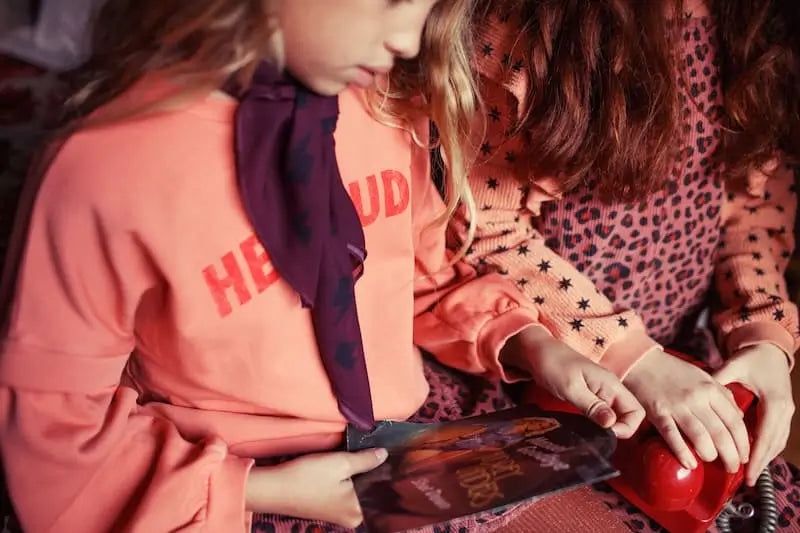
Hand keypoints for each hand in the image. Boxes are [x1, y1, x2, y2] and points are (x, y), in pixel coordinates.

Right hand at [245, 448, 387, 527]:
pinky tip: (346, 469)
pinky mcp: (328, 509)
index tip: (392, 456)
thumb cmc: (307, 477)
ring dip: (358, 476)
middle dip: (372, 473)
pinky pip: (346, 493)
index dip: (386, 472)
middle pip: (370, 491)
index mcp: (359, 512)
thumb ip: (366, 459)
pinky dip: (347, 481)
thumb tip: (384, 455)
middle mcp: (352, 518)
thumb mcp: (340, 463)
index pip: (382, 491)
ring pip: (358, 491)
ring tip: (362, 457)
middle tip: (377, 452)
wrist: (273, 488)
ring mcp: (339, 515)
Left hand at [503, 326, 644, 437]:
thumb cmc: (553, 365)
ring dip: (605, 427)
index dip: (627, 427)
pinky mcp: (588, 395)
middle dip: (617, 429)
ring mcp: (599, 391)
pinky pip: (600, 412)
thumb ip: (593, 406)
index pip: (636, 411)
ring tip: (587, 431)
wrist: (536, 352)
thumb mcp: (572, 388)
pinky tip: (582, 425)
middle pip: (627, 415)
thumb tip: (612, 425)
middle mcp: (610, 388)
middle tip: (596, 435)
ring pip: (613, 415)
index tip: (607, 433)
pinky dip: (595, 421)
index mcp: (611, 384)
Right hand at [623, 348, 748, 471]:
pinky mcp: (658, 413)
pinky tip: (690, 463)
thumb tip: (738, 417)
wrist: (642, 362)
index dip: (743, 444)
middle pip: (721, 434)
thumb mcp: (703, 376)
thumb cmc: (673, 370)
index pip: (735, 422)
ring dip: (709, 455)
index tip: (743, 456)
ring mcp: (677, 406)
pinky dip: (683, 453)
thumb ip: (723, 395)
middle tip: (732, 468)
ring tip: (711, 462)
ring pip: (700, 438)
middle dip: (730, 456)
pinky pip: (673, 437)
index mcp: (710, 389)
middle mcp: (696, 398)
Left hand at [715, 343, 793, 485]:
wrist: (769, 349)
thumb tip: (700, 394)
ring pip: (777, 442)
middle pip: (772, 444)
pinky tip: (755, 456)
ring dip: (764, 457)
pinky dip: (767, 447)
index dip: (755, 456)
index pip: (764, 436)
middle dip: (759, 463)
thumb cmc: (751, 357)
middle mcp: (784, 410)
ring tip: (748, 473)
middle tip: (744, 480)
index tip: (745, 472)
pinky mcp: (783, 412)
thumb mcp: (734, 366)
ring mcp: (787, 412)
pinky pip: (777, 435)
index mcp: (774, 402)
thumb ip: (718, 381)